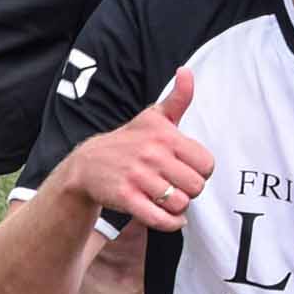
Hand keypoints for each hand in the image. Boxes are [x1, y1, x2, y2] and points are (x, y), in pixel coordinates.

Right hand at [74, 70, 214, 228]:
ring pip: (180, 203)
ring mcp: (137, 177)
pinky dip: (170, 223)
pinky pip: (161, 219)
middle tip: (178, 186)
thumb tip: (186, 71)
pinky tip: (170, 218)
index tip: (189, 169)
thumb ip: (178, 98)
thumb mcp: (153, 117)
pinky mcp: (125, 198)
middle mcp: (152, 154)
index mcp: (164, 136)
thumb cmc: (130, 141)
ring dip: (178, 207)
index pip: (206, 164)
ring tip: (169, 199)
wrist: (87, 165)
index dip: (202, 171)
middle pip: (196, 186)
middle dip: (191, 190)